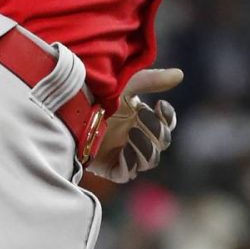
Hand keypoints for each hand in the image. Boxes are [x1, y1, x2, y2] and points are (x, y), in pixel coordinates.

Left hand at [86, 67, 183, 183]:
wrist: (69, 110)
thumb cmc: (97, 95)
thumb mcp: (126, 84)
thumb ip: (153, 80)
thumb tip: (180, 74)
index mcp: (141, 119)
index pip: (167, 124)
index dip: (168, 117)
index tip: (159, 104)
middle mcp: (135, 137)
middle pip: (162, 143)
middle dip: (156, 130)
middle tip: (140, 116)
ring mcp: (123, 153)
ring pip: (149, 161)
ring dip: (146, 147)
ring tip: (132, 133)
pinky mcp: (109, 168)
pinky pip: (127, 173)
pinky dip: (130, 163)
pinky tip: (124, 148)